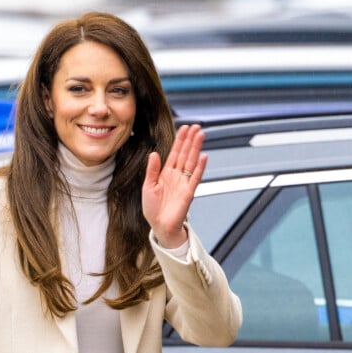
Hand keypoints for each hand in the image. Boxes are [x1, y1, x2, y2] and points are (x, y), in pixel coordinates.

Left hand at [142, 124, 207, 248]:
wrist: (159, 225)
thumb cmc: (153, 208)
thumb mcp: (148, 186)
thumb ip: (152, 170)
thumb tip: (153, 154)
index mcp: (166, 173)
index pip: (174, 153)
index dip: (179, 140)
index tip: (184, 128)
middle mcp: (176, 175)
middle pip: (185, 154)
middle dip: (190, 140)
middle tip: (196, 127)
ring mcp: (184, 182)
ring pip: (191, 161)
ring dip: (196, 148)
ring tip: (201, 135)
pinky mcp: (189, 192)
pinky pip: (195, 177)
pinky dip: (200, 167)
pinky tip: (203, 156)